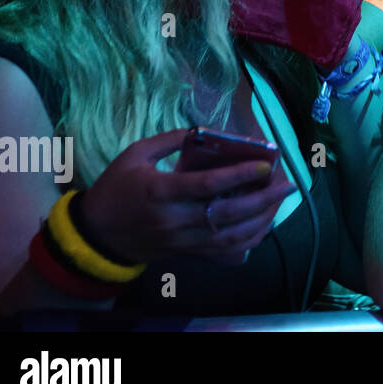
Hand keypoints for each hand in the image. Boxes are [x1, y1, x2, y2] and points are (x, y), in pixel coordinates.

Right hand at [81, 129, 295, 263]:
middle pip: (227, 214)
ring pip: (231, 237)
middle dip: (263, 199)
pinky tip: (264, 226)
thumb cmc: (116, 189)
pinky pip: (223, 253)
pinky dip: (248, 241)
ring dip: (262, 220)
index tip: (265, 164)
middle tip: (286, 183)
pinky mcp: (186, 253)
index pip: (207, 185)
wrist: (96, 235)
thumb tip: (203, 130)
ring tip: (280, 201)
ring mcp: (181, 240)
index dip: (239, 175)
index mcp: (160, 192)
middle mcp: (174, 219)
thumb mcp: (134, 154)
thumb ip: (168, 140)